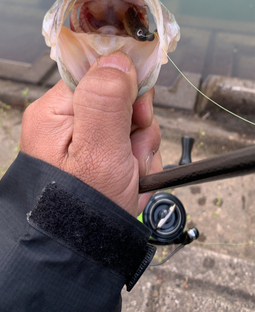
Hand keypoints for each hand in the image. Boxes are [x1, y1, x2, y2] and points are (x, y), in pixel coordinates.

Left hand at [20, 52, 161, 216]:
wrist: (80, 253)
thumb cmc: (79, 208)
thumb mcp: (98, 151)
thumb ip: (107, 100)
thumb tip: (118, 59)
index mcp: (56, 112)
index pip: (100, 73)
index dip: (127, 89)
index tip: (139, 111)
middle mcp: (68, 122)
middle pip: (121, 99)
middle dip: (138, 127)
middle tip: (132, 154)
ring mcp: (86, 140)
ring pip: (132, 124)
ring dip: (141, 150)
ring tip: (130, 175)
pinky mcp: (100, 156)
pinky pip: (131, 145)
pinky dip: (139, 164)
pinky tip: (131, 181)